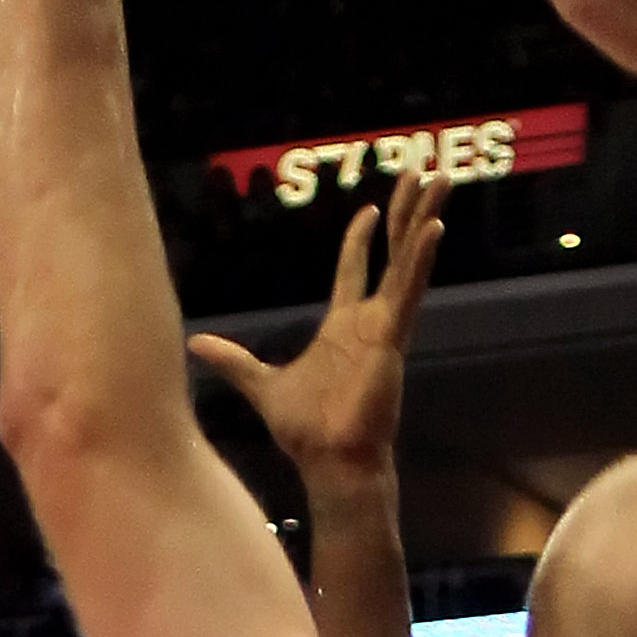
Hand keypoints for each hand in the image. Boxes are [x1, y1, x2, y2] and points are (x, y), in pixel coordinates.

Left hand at [188, 168, 447, 485]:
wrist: (329, 462)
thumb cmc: (306, 431)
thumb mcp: (260, 385)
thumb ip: (233, 361)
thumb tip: (195, 345)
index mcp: (344, 327)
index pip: (356, 270)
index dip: (362, 239)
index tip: (370, 208)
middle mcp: (369, 321)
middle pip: (393, 254)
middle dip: (406, 213)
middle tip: (423, 174)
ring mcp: (385, 327)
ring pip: (409, 260)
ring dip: (423, 219)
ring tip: (440, 180)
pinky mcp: (392, 337)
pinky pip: (410, 290)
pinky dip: (421, 258)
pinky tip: (434, 226)